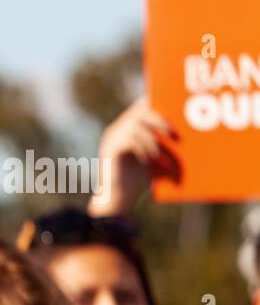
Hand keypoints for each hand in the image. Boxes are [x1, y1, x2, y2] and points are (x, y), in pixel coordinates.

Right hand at [90, 96, 179, 216]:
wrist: (117, 200)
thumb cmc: (138, 181)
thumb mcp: (155, 158)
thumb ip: (165, 144)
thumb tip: (193, 137)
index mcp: (128, 127)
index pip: (143, 105)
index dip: (160, 104)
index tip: (179, 113)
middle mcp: (118, 129)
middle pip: (140, 109)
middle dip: (160, 119)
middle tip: (173, 134)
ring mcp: (112, 138)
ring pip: (136, 124)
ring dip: (154, 138)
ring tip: (161, 153)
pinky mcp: (110, 150)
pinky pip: (130, 141)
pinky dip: (144, 149)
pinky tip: (150, 160)